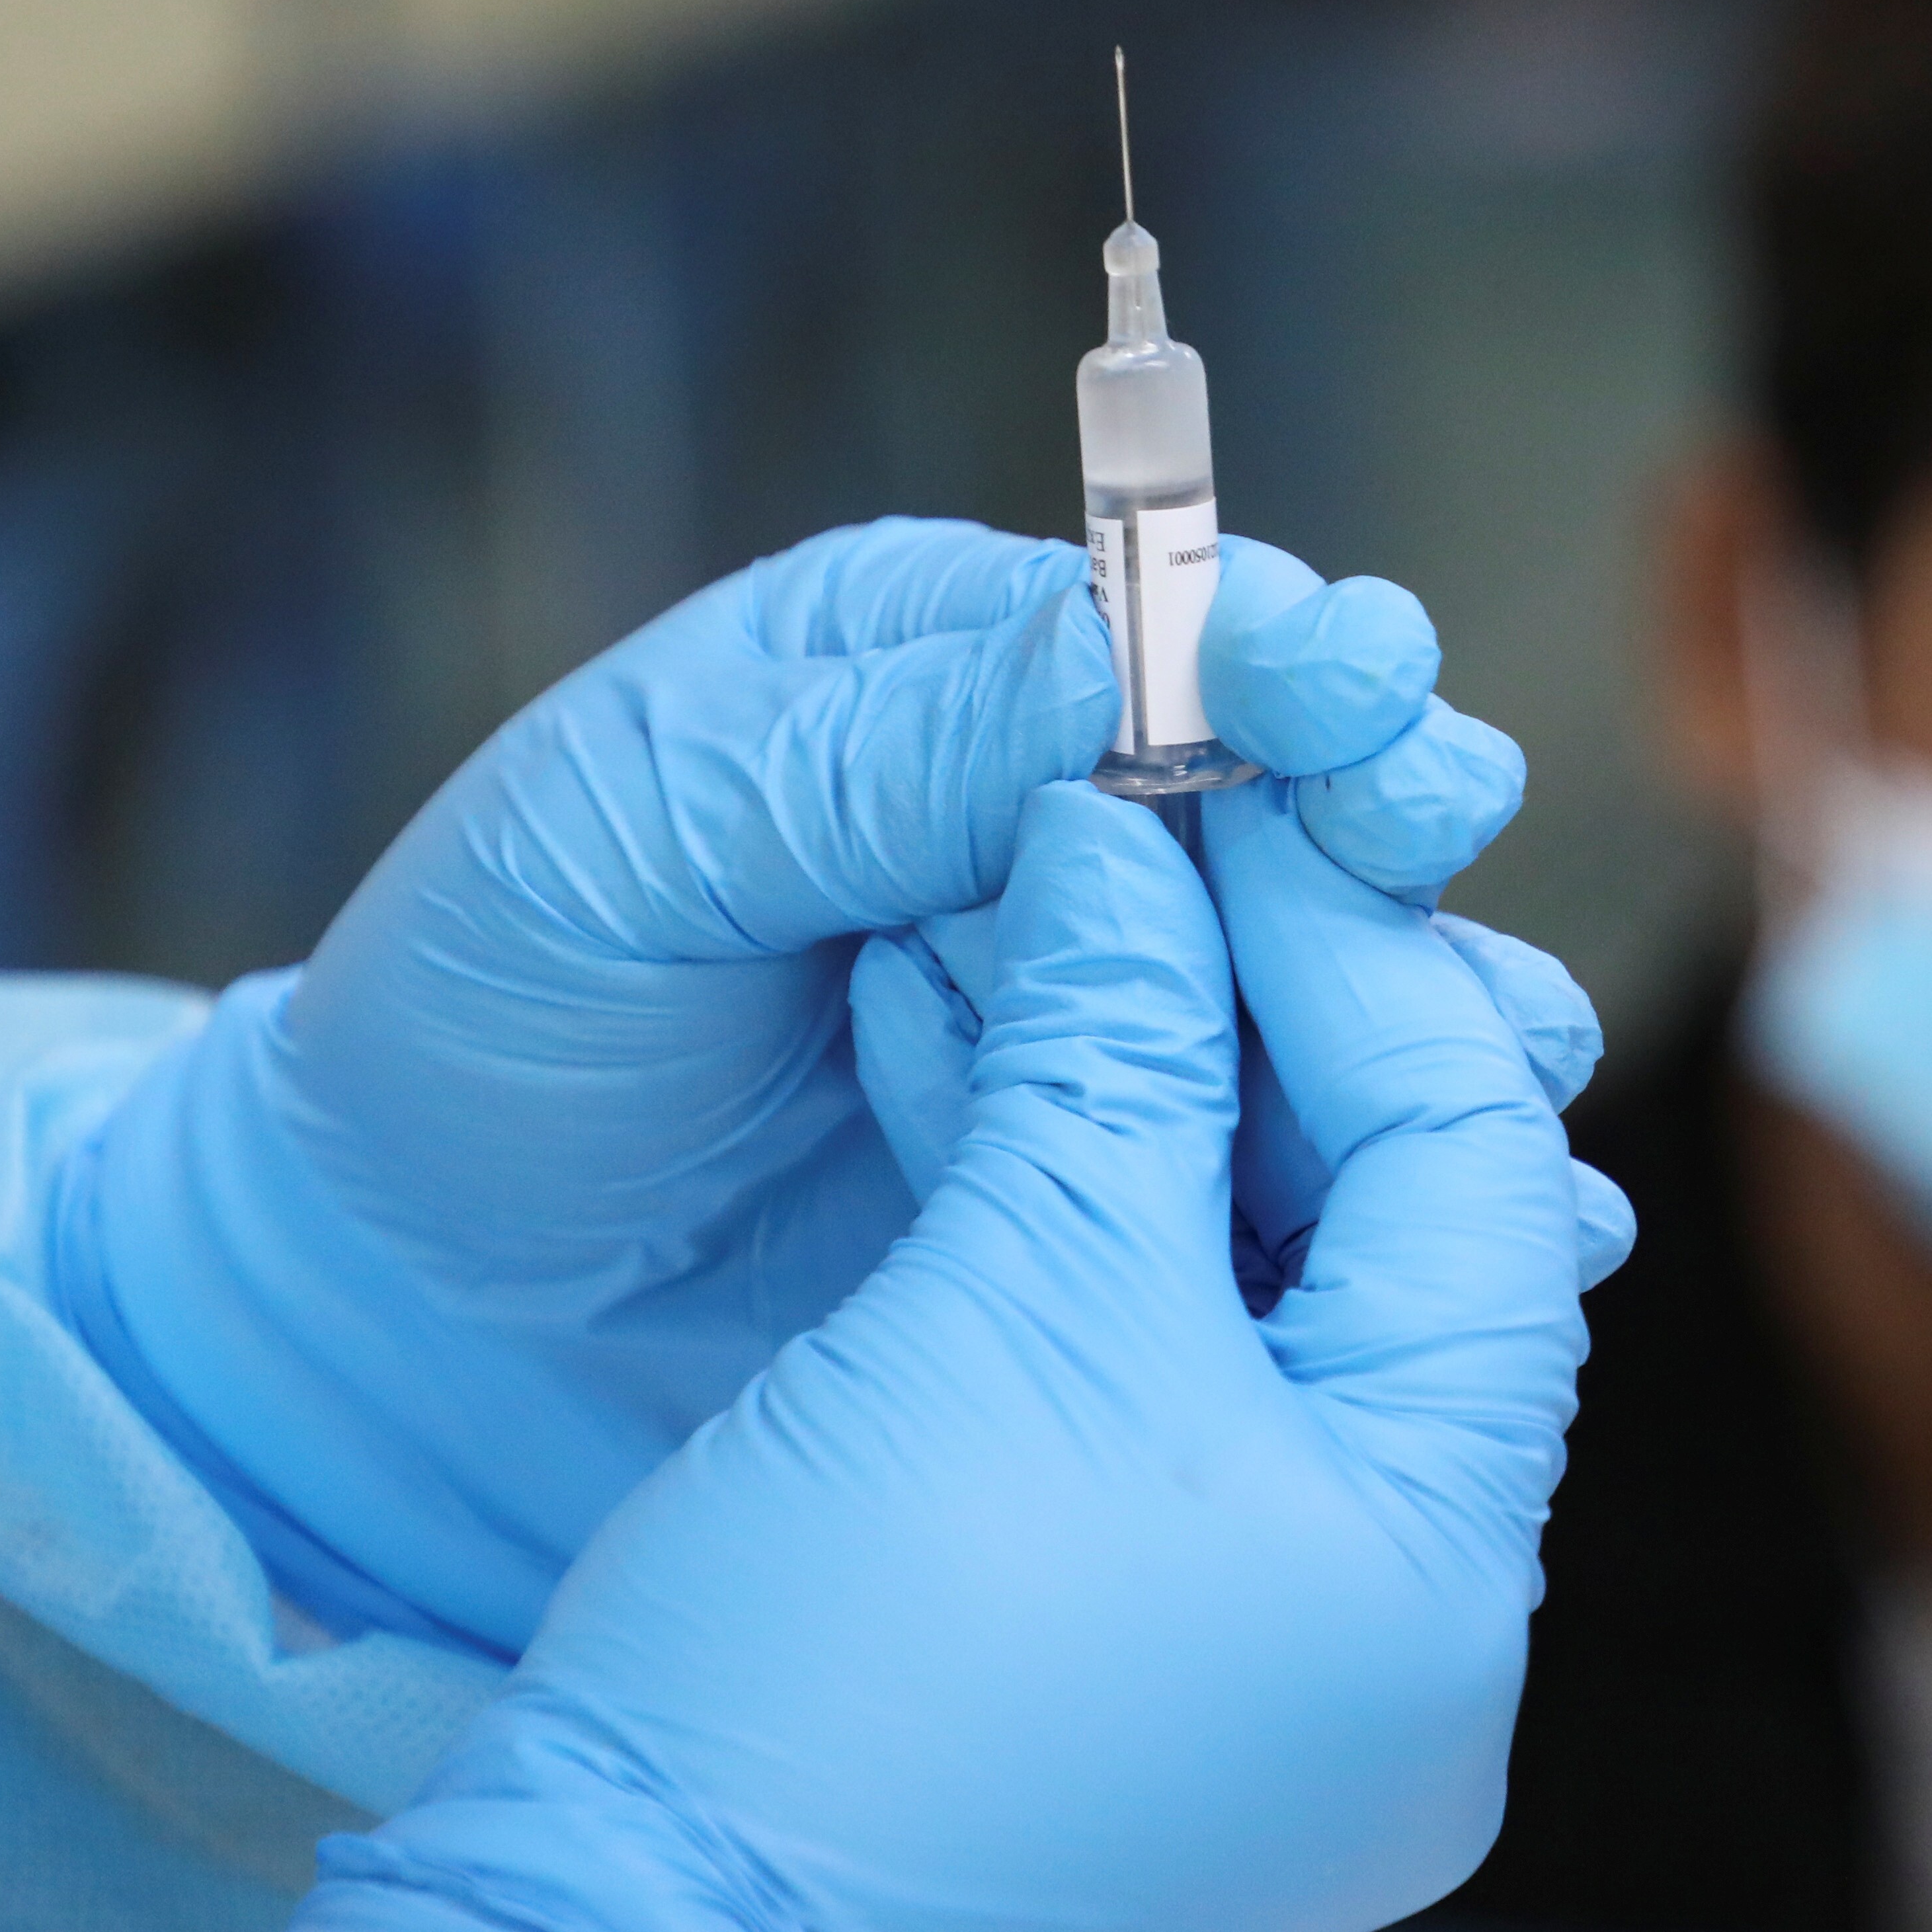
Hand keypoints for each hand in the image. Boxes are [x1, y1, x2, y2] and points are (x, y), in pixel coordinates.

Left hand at [53, 519, 1527, 1657]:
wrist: (418, 1301)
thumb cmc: (489, 1021)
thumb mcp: (634, 835)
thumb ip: (876, 752)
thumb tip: (1121, 671)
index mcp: (949, 681)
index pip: (1180, 629)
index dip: (1285, 645)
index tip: (1338, 684)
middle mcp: (1072, 842)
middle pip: (1312, 803)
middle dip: (1395, 803)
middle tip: (1420, 821)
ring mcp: (1124, 1029)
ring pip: (1352, 998)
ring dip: (1437, 1010)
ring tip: (1491, 1055)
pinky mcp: (1140, 1197)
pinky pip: (1310, 1174)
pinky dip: (1417, 1194)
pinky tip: (1513, 1224)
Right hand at [283, 777, 1600, 1931]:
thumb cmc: (840, 1663)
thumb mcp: (1006, 1304)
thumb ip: (1109, 1048)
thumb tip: (1131, 843)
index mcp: (1447, 1562)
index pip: (1474, 1170)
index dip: (1355, 955)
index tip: (1242, 802)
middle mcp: (1413, 1636)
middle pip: (1383, 1241)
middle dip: (1252, 1028)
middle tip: (1153, 852)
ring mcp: (1285, 1674)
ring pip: (1257, 1310)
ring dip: (1143, 1115)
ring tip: (1042, 931)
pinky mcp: (1148, 1671)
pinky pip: (1164, 1406)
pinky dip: (1082, 1249)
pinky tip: (977, 1084)